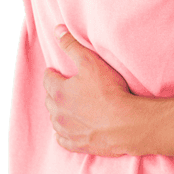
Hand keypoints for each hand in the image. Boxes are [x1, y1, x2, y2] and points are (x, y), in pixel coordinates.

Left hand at [44, 27, 136, 155]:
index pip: (48, 79)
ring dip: (59, 113)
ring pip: (55, 119)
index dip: (53, 73)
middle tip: (65, 88)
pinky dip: (63, 133)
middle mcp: (58, 112)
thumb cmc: (109, 91)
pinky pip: (62, 139)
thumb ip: (72, 45)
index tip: (57, 72)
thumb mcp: (91, 62)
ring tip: (69, 107)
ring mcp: (66, 130)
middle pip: (50, 100)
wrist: (125, 124)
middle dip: (55, 92)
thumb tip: (57, 30)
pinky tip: (69, 129)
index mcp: (59, 91)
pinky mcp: (76, 144)